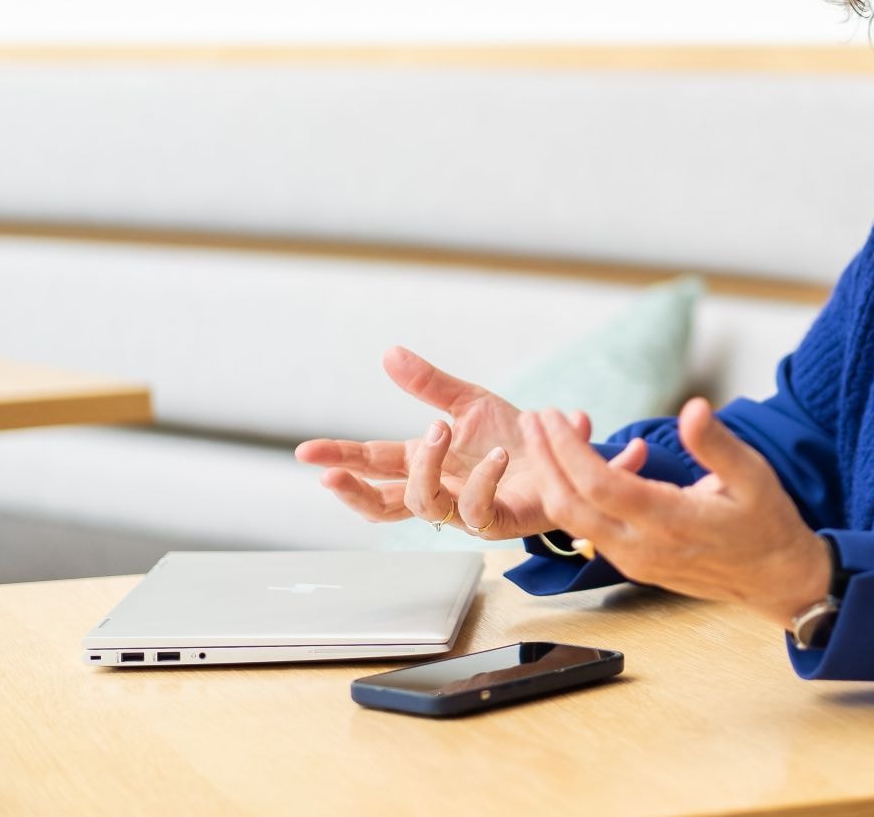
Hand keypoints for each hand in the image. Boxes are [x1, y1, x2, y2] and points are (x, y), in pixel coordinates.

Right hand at [293, 345, 645, 539]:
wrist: (568, 455)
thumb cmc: (517, 436)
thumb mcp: (470, 402)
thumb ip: (429, 384)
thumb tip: (388, 353)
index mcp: (429, 463)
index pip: (375, 463)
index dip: (341, 458)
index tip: (305, 452)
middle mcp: (442, 490)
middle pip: (383, 503)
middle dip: (354, 489)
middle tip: (331, 473)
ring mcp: (468, 510)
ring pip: (424, 506)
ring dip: (426, 467)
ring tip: (438, 431)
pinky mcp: (503, 520)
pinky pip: (480, 509)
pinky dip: (483, 480)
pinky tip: (496, 454)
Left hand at [523, 398, 831, 627]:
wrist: (775, 579)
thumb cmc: (766, 523)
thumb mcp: (754, 476)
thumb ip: (718, 444)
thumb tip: (693, 408)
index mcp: (671, 521)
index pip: (600, 485)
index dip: (568, 450)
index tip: (552, 417)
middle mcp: (643, 547)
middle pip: (572, 505)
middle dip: (545, 460)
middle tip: (532, 420)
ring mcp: (634, 561)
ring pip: (573, 522)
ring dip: (551, 479)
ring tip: (542, 439)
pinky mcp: (632, 565)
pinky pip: (587, 530)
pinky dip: (569, 497)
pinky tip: (568, 470)